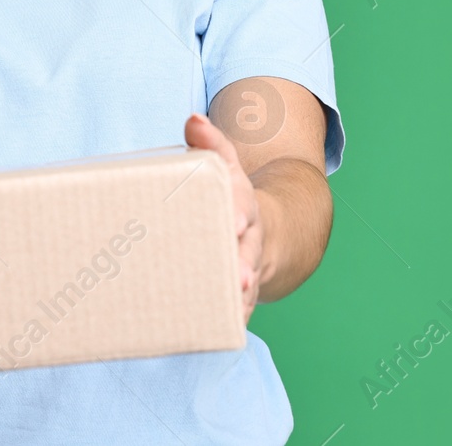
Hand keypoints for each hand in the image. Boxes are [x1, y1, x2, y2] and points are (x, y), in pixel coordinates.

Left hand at [184, 112, 263, 325]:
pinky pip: (240, 307)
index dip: (237, 211)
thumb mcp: (222, 165)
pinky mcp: (240, 290)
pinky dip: (235, 318)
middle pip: (248, 250)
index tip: (234, 222)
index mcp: (241, 202)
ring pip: (245, 281)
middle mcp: (248, 236)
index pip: (240, 202)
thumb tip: (193, 119)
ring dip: (241, 295)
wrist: (257, 228)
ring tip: (234, 306)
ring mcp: (246, 264)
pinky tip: (224, 331)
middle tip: (240, 278)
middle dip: (244, 264)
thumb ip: (209, 143)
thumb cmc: (225, 194)